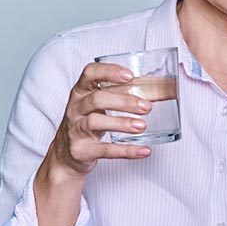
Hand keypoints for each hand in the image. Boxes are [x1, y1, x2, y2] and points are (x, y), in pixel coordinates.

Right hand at [46, 62, 155, 177]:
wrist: (65, 154)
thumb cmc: (86, 122)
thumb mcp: (97, 105)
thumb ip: (120, 95)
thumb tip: (161, 90)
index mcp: (81, 92)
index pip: (90, 74)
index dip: (109, 71)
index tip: (130, 75)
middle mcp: (76, 108)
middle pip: (97, 99)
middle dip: (124, 101)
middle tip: (147, 106)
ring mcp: (76, 130)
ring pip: (96, 122)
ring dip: (122, 123)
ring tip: (142, 126)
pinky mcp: (81, 150)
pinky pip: (104, 150)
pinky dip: (126, 151)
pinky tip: (143, 150)